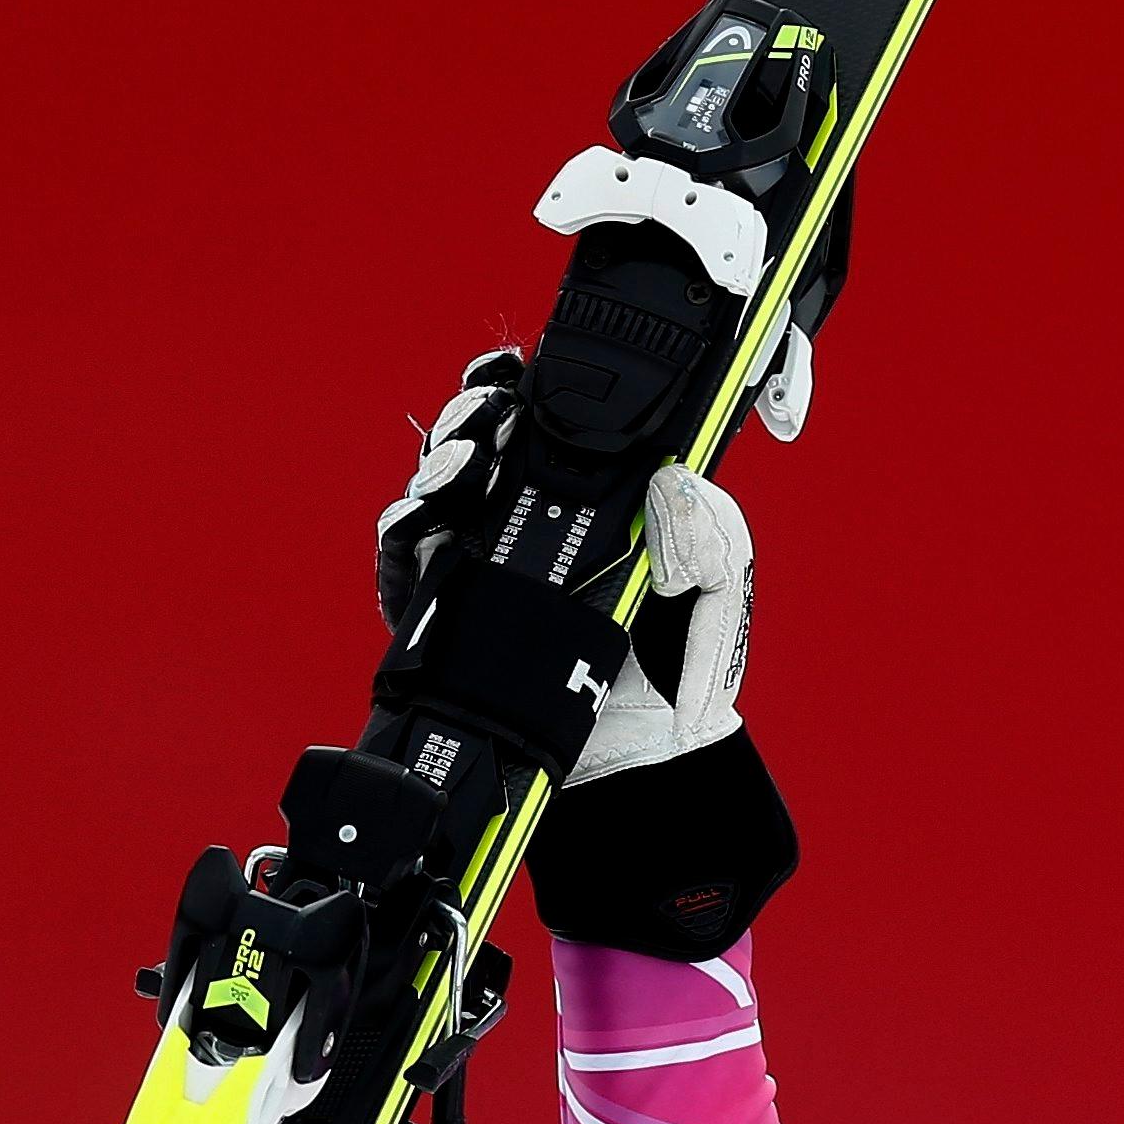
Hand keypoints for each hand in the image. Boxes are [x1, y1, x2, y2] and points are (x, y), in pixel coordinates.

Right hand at [373, 354, 753, 785]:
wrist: (642, 753)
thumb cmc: (677, 657)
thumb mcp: (717, 582)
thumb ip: (711, 526)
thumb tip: (675, 476)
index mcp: (581, 492)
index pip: (535, 417)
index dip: (517, 385)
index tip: (519, 370)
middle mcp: (517, 514)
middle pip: (473, 438)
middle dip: (476, 415)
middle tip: (494, 419)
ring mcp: (471, 558)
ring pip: (433, 487)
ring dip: (443, 464)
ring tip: (469, 465)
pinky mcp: (437, 609)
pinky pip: (406, 557)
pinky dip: (411, 530)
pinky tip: (432, 523)